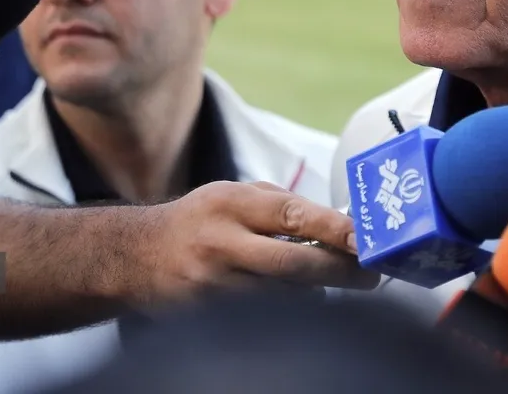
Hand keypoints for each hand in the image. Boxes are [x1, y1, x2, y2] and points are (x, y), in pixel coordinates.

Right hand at [131, 181, 379, 307]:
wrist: (135, 256)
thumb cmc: (197, 220)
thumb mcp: (232, 194)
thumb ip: (280, 205)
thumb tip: (338, 223)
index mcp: (231, 203)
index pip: (292, 215)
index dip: (334, 229)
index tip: (367, 240)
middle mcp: (222, 243)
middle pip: (293, 264)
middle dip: (339, 271)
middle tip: (372, 274)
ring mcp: (215, 284)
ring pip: (284, 294)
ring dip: (318, 289)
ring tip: (342, 280)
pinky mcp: (211, 314)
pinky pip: (264, 313)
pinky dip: (289, 305)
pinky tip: (302, 295)